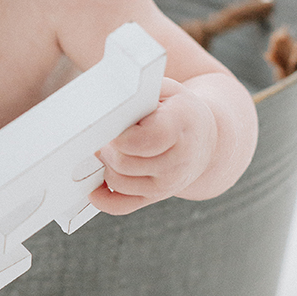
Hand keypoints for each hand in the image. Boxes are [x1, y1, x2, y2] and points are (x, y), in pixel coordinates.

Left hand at [89, 78, 218, 215]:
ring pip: (118, 182)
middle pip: (124, 162)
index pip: (144, 140)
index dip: (120, 135)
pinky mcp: (155, 197)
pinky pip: (121, 206)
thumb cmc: (177, 109)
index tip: (110, 124)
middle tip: (101, 134)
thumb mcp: (165, 89)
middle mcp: (177, 162)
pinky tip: (93, 185)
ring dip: (103, 166)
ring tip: (105, 148)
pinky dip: (102, 198)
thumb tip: (104, 106)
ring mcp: (168, 184)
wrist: (204, 138)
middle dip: (105, 147)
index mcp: (180, 127)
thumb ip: (137, 94)